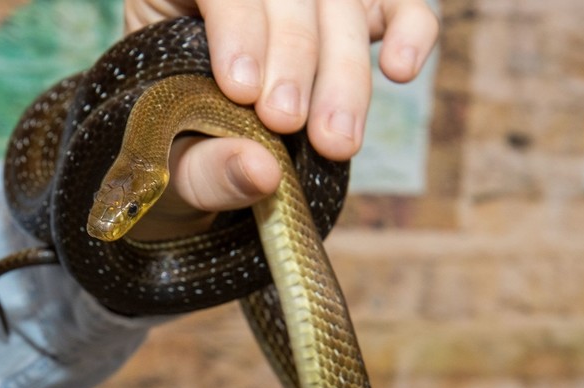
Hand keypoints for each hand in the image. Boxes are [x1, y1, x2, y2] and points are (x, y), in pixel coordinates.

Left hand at [123, 0, 438, 240]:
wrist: (195, 160)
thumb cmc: (174, 157)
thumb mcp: (172, 170)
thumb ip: (205, 169)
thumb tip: (264, 173)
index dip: (236, 26)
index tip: (242, 91)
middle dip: (293, 56)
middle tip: (286, 121)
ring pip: (338, 1)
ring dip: (343, 69)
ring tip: (336, 141)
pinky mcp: (353, 14)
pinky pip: (396, 3)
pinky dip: (411, 27)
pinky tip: (400, 68)